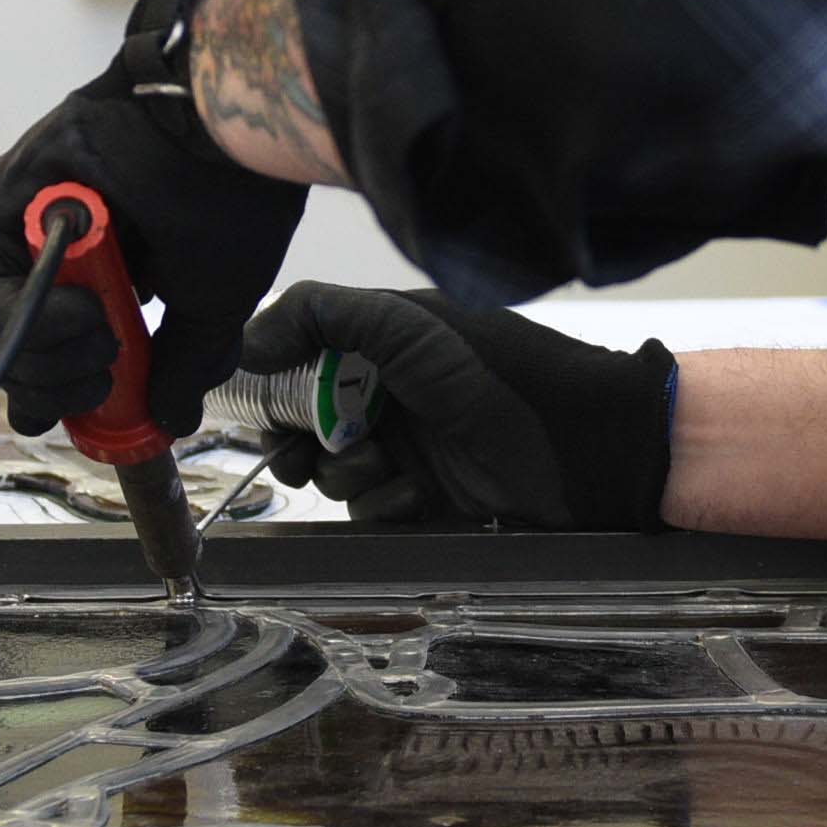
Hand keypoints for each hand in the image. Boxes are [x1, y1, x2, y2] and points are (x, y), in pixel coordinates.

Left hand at [0, 0, 308, 437]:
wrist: (219, 120)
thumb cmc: (228, 193)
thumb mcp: (212, 301)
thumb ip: (182, 363)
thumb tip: (171, 418)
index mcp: (96, 275)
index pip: (53, 361)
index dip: (73, 399)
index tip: (111, 406)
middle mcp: (48, 255)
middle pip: (14, 357)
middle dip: (60, 386)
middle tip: (108, 375)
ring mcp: (17, 231)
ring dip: (53, 355)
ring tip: (104, 335)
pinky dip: (44, 319)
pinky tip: (90, 310)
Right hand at [234, 284, 672, 530]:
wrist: (582, 445)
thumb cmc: (496, 372)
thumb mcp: (406, 324)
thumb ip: (320, 313)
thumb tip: (244, 341)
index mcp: (383, 342)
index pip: (302, 361)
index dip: (275, 387)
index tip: (262, 409)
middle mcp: (389, 393)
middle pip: (306, 425)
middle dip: (298, 443)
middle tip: (300, 453)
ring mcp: (408, 447)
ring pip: (334, 473)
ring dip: (348, 474)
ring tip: (385, 464)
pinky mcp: (426, 500)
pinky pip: (372, 513)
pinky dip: (385, 506)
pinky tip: (419, 494)